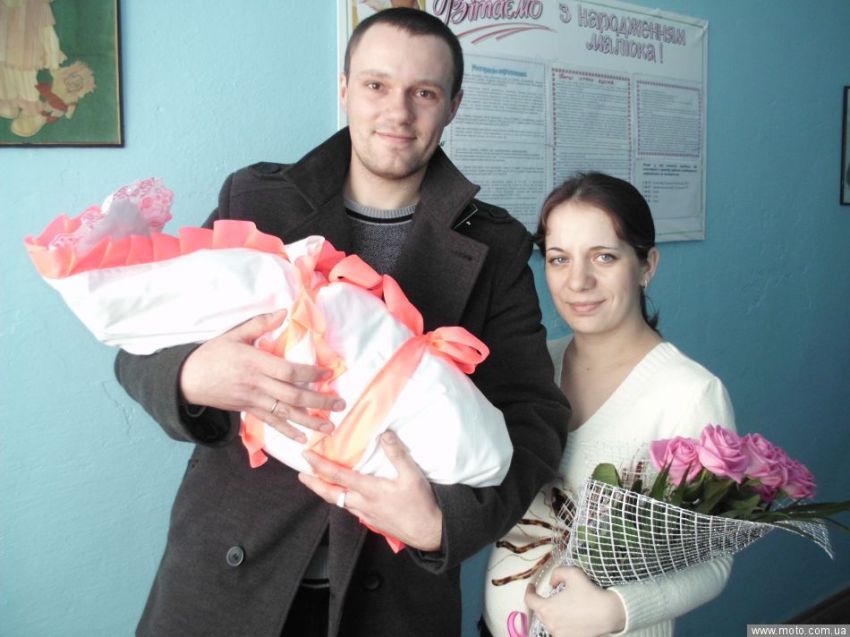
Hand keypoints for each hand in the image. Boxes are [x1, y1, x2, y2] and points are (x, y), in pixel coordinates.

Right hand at [180, 310, 345, 442]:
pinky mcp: (249, 410)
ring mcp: (253, 400)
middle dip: (319, 402)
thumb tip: (283, 312)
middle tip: (340, 405)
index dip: (310, 373)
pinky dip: (287, 432)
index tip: (328, 374)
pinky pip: (271, 423)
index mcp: (255, 363)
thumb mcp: (234, 334)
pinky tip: (303, 438)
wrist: (187, 380)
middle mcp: (257, 385)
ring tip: (329, 426)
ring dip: (309, 421)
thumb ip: (260, 324)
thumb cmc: (212, 354)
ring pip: (285, 413)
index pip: (288, 371)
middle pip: (293, 396)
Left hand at [298, 431, 442, 550]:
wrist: (428, 531)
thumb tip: (385, 433)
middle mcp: (362, 503)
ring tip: (318, 482)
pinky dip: (340, 499)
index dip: (320, 465)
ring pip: (338, 502)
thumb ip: (397, 453)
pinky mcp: (371, 521)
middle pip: (330, 494)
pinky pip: (349, 508)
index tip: (306, 456)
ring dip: (326, 492)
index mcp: (369, 490)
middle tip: (301, 475)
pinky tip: (344, 496)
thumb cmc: (419, 503)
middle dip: (313, 484)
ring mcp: (365, 514)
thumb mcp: (411, 475)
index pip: (337, 476)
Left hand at [524, 566, 625, 636]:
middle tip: (549, 595)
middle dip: (541, 602)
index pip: (529, 600)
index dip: (529, 591)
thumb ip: (557, 573)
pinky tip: (569, 617)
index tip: (532, 586)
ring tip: (562, 606)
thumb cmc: (589, 593)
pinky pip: (559, 630)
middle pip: (539, 611)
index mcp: (547, 608)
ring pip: (549, 622)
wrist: (609, 614)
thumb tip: (552, 583)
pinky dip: (560, 622)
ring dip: (551, 613)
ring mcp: (559, 635)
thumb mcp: (572, 573)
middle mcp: (550, 624)